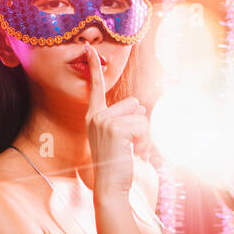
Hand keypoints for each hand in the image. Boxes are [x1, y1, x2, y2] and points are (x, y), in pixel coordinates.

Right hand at [84, 43, 148, 194]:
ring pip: (141, 116)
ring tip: (134, 151)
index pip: (95, 88)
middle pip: (134, 103)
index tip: (87, 47)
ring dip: (145, 135)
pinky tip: (136, 153)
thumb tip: (141, 107)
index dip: (93, 67)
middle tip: (132, 145)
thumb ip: (126, 120)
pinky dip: (146, 141)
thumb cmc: (118, 165)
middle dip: (140, 124)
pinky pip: (143, 126)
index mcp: (94, 117)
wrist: (111, 187)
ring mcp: (103, 121)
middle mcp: (95, 116)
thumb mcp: (120, 139)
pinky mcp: (114, 128)